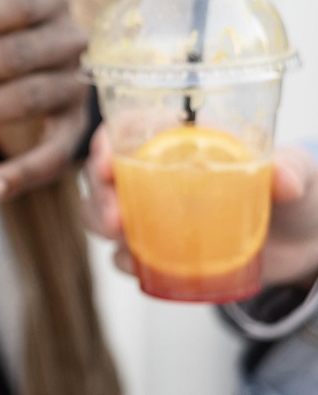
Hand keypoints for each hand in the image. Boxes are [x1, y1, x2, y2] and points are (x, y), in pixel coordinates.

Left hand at [0, 0, 89, 201]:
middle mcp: (69, 40)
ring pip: (26, 100)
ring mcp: (75, 86)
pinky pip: (53, 155)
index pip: (13, 7)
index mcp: (47, 2)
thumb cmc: (3, 35)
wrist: (53, 69)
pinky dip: (20, 174)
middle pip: (14, 56)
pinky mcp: (75, 129)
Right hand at [80, 126, 317, 287]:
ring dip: (98, 222)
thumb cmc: (292, 194)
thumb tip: (283, 179)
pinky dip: (122, 258)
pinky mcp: (157, 246)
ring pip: (101, 209)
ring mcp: (152, 210)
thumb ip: (292, 169)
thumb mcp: (298, 172)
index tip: (104, 162)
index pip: (129, 127)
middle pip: (104, 172)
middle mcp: (155, 171)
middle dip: (98, 193)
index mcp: (180, 140)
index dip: (107, 140)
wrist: (302, 244)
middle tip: (114, 219)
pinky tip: (135, 266)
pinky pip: (124, 251)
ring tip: (118, 240)